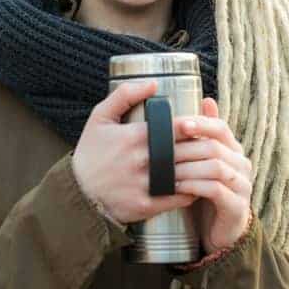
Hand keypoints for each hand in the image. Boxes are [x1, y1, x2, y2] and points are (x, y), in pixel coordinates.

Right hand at [73, 80, 195, 223]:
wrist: (77, 193)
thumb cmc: (91, 153)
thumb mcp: (100, 118)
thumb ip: (124, 95)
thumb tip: (153, 83)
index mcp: (134, 136)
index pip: (178, 126)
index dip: (196, 125)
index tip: (202, 126)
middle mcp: (141, 160)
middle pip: (186, 150)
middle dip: (203, 147)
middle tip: (212, 146)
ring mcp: (144, 184)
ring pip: (185, 174)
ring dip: (201, 170)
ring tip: (209, 165)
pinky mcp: (145, 205)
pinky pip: (178, 198)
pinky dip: (192, 192)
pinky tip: (198, 186)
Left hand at [172, 97, 253, 253]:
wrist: (218, 232)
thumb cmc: (204, 192)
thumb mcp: (201, 162)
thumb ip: (202, 135)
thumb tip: (206, 100)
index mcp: (233, 150)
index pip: (221, 127)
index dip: (201, 123)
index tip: (178, 123)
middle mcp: (242, 164)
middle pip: (215, 147)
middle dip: (186, 148)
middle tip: (160, 150)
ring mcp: (242, 185)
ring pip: (215, 167)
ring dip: (187, 167)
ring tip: (165, 171)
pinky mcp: (237, 206)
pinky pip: (216, 190)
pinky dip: (194, 186)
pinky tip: (177, 187)